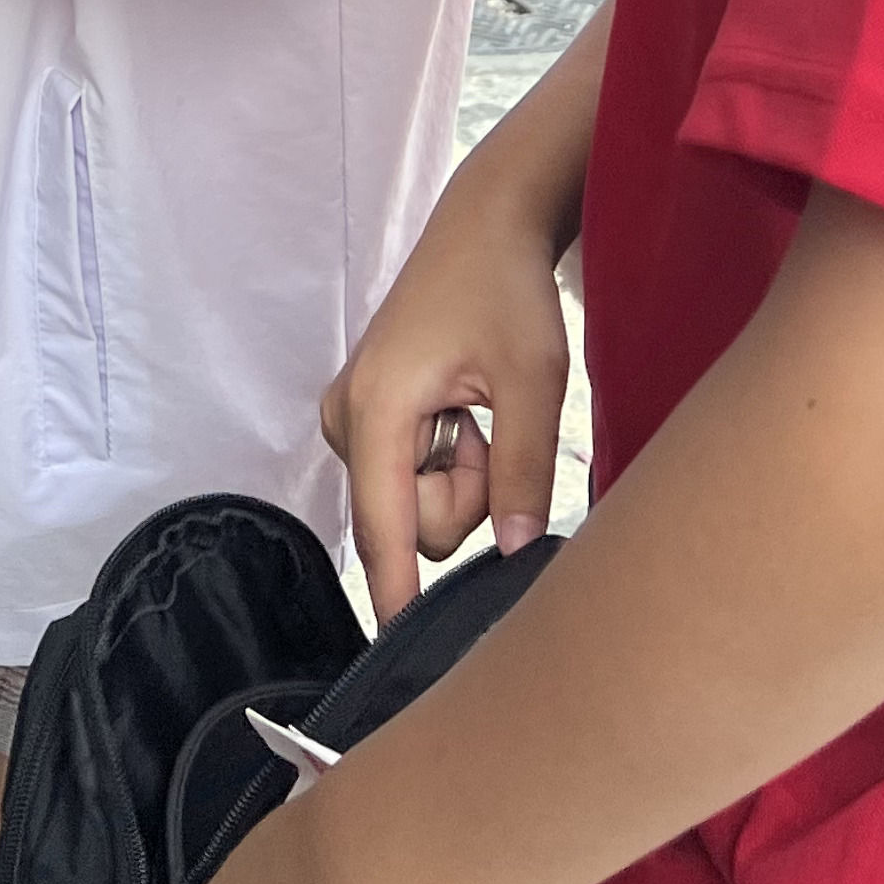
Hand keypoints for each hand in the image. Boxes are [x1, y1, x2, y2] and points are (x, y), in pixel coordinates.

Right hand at [324, 147, 569, 621]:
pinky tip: (464, 404)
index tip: (399, 659)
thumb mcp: (534, 380)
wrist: (486, 224)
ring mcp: (354, 418)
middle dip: (466, 496)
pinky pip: (413, 477)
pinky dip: (450, 457)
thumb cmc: (507, 290)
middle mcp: (349, 419)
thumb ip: (524, 471)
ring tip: (480, 406)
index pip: (384, 531)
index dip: (396, 599)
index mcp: (377, 408)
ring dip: (463, 475)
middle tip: (492, 426)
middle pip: (413, 525)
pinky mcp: (369, 416)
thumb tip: (515, 556)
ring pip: (416, 506)